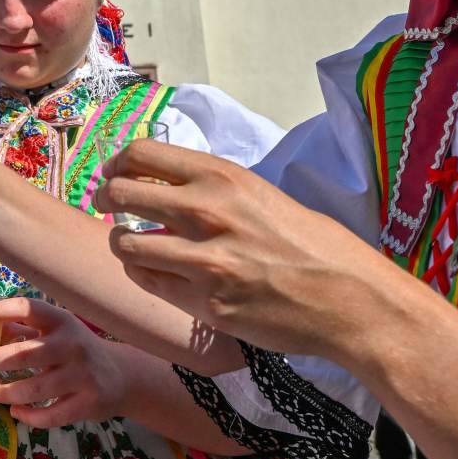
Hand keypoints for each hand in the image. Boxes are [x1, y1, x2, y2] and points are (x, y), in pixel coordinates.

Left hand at [0, 297, 130, 428]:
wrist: (121, 376)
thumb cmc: (77, 350)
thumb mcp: (56, 333)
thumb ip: (23, 330)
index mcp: (62, 321)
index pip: (28, 309)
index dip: (0, 311)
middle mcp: (73, 345)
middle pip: (25, 353)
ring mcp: (82, 375)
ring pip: (35, 389)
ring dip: (7, 393)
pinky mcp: (88, 402)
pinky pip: (51, 415)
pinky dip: (29, 416)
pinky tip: (16, 411)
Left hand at [97, 140, 399, 366]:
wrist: (350, 299)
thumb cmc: (315, 246)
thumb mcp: (263, 196)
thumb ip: (215, 189)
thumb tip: (169, 185)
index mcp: (224, 177)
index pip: (141, 154)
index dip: (117, 165)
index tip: (114, 174)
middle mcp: (207, 212)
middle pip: (121, 194)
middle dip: (107, 199)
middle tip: (109, 207)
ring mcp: (203, 260)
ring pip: (124, 245)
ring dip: (122, 243)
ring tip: (132, 245)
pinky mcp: (204, 304)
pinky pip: (150, 283)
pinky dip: (145, 276)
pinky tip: (156, 272)